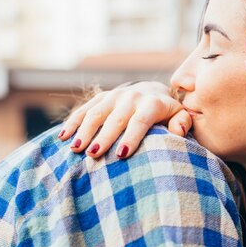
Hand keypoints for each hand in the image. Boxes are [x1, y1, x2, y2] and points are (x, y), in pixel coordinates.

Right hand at [59, 81, 191, 158]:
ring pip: (96, 113)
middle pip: (115, 119)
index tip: (121, 155)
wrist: (152, 91)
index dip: (131, 137)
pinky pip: (83, 110)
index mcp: (152, 103)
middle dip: (103, 137)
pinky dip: (72, 123)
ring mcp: (113, 96)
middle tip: (93, 154)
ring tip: (75, 149)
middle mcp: (131, 97)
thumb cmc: (167, 113)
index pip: (140, 120)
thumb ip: (182, 122)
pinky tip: (63, 137)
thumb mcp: (179, 115)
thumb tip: (179, 130)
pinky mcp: (100, 98)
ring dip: (84, 131)